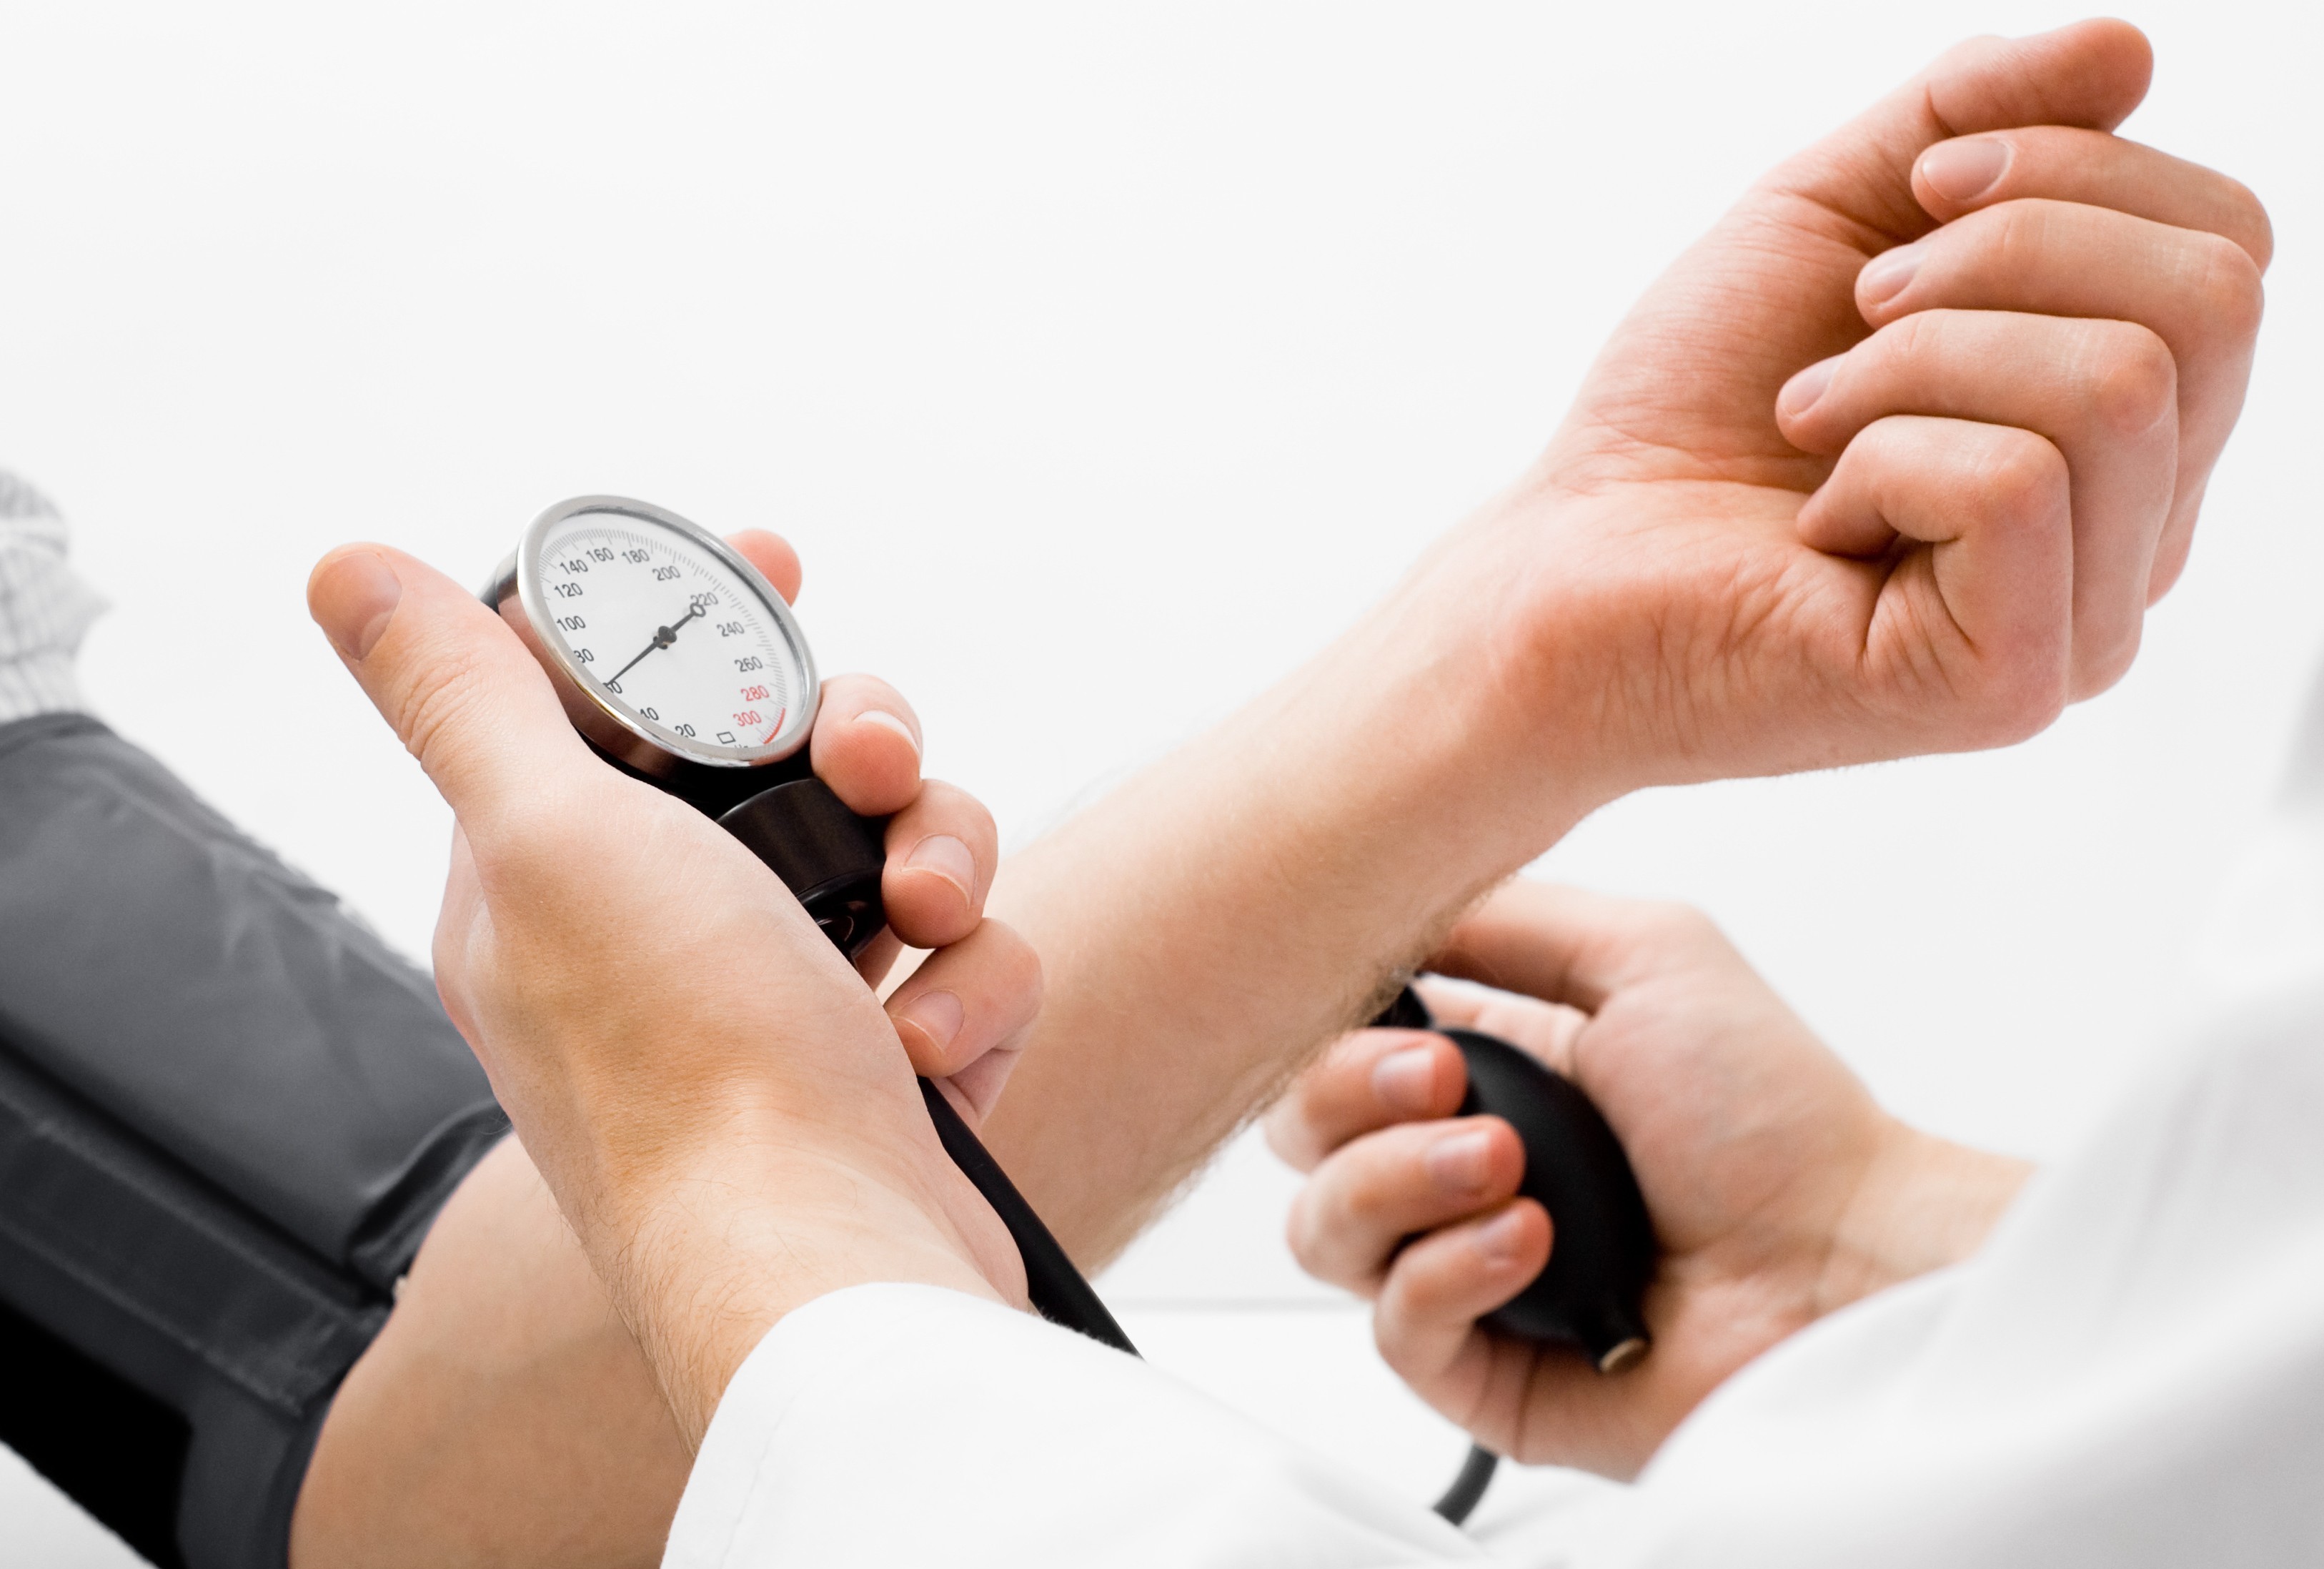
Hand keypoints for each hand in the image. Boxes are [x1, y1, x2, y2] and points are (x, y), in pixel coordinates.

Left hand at [305, 536, 1033, 1445]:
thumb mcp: (549, 840)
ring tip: (925, 916)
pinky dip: (969, 984)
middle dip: (859, 740)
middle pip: (788, 758)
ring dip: (938, 856)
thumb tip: (348, 572)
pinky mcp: (887, 1062)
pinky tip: (928, 1043)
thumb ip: (463, 697)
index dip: (699, 624)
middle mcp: (663, 937)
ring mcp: (782, 1004)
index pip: (620, 701)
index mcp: (554, 877)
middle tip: (871, 763)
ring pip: (897, 844)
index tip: (773, 570)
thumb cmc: (687, 1069)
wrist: (828, 1262)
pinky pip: (962, 955)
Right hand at [1267, 883, 2028, 1477]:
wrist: (1845, 1261)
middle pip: (1302, 1137)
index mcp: (1485, 1067)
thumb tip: (1382, 902)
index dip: (1336, 1029)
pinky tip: (1530, 1246)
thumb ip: (1499, 911)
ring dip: (1401, 1184)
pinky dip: (1447, 1275)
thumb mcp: (1645, 948)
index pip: (1333, 1045)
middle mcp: (1457, 1167)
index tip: (1399, 1018)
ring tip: (1510, 1172)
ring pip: (1324, 1232)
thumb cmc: (1774, 1114)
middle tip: (1450, 1086)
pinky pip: (1392, 1328)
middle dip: (1353, 1098)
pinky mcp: (1482, 1368)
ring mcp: (1462, 1268)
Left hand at [1412, 18, 2267, 801]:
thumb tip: (2128, 50)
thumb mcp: (1838, 215)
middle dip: (2005, 251)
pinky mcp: (2011, 685)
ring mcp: (2089, 623)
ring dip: (1919, 359)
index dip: (2071, 173)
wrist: (1562, 563)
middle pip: (2214, 301)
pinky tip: (1818, 520)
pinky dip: (1882, 458)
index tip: (1912, 206)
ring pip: (2120, 384)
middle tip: (1858, 318)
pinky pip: (2019, 481)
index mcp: (2132, 426)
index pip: (2227, 247)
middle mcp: (2145, 531)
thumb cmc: (1693, 409)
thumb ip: (1976, 117)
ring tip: (1816, 416)